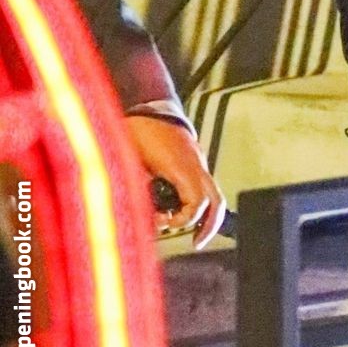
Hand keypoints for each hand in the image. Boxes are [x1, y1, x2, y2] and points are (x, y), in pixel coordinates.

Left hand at [126, 114, 225, 249]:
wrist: (147, 103)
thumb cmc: (139, 130)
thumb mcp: (130, 162)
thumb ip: (136, 190)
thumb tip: (136, 215)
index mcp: (182, 166)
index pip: (196, 204)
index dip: (181, 220)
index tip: (161, 221)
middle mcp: (195, 164)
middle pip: (216, 200)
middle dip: (209, 225)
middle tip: (197, 243)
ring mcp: (196, 160)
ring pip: (213, 193)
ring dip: (203, 214)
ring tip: (191, 232)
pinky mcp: (192, 158)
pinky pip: (202, 185)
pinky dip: (196, 201)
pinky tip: (179, 209)